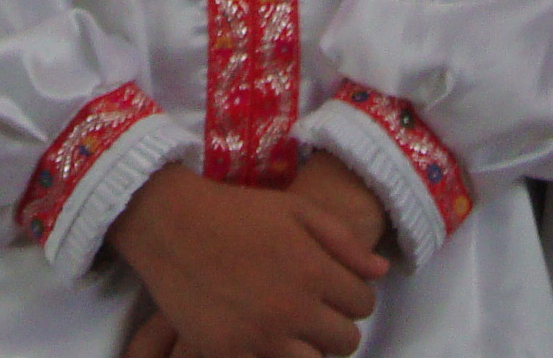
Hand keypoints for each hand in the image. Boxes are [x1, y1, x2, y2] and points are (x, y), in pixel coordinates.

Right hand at [106, 163, 388, 357]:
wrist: (171, 224)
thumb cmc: (236, 212)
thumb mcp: (297, 210)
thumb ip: (344, 242)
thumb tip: (381, 271)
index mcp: (314, 271)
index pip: (363, 304)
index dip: (353, 296)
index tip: (335, 289)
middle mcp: (293, 309)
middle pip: (346, 340)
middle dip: (337, 325)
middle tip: (316, 310)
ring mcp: (262, 336)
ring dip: (312, 347)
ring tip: (295, 327)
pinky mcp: (232, 353)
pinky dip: (277, 355)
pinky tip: (267, 335)